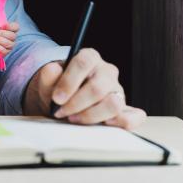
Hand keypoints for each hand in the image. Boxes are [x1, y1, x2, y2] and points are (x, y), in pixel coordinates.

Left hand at [0, 22, 19, 56]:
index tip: (2, 26)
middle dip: (2, 33)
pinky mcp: (6, 52)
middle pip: (12, 36)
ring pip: (8, 43)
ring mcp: (10, 45)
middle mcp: (12, 38)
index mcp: (11, 29)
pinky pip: (4, 50)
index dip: (10, 26)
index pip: (16, 27)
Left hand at [22, 48, 145, 129]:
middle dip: (76, 104)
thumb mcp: (48, 83)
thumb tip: (52, 69)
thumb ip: (48, 76)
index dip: (69, 81)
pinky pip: (134, 117)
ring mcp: (117, 91)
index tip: (57, 98)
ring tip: (75, 119)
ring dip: (91, 116)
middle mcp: (106, 72)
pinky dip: (122, 123)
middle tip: (61, 113)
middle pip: (97, 87)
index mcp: (89, 58)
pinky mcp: (125, 110)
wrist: (63, 104)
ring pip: (113, 104)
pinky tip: (104, 124)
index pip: (84, 61)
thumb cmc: (59, 90)